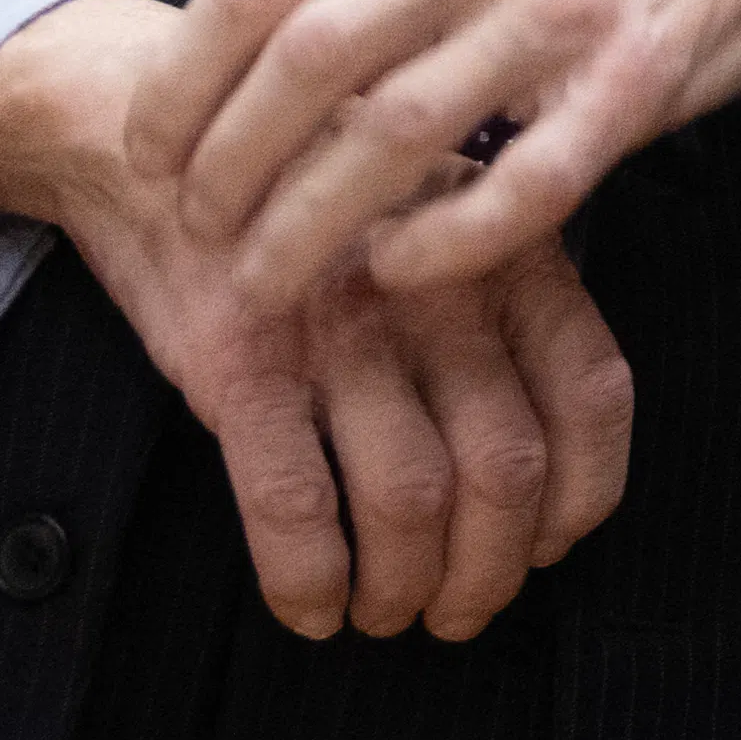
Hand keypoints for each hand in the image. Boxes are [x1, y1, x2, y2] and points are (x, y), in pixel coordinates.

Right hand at [0, 0, 635, 637]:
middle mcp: (435, 289)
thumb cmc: (312, 188)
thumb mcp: (442, 214)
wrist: (150, 125)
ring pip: (412, 497)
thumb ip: (507, 297)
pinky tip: (312, 611)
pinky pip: (294, 502)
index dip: (582, 495)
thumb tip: (555, 448)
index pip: (591, 392)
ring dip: (406, 586)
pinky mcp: (236, 360)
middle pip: (506, 466)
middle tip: (463, 609)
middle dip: (491, 567)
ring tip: (390, 614)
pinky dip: (310, 580)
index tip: (552, 543)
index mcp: (505, 251)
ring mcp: (336, 324)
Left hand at [143, 0, 740, 306]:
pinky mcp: (639, 79)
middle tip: (197, 237)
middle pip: (311, 65)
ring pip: (404, 131)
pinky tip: (401, 272)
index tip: (146, 156)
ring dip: (315, 223)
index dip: (182, 82)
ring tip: (268, 282)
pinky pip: (529, 180)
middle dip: (231, 166)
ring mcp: (566, 8)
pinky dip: (451, 239)